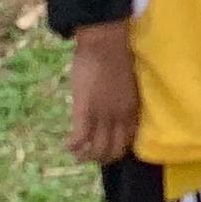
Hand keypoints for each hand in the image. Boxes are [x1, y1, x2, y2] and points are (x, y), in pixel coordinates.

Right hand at [65, 24, 140, 166]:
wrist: (105, 43)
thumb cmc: (116, 57)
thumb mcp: (127, 84)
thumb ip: (122, 100)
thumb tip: (114, 108)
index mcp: (132, 109)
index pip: (128, 141)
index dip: (118, 149)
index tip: (109, 149)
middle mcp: (119, 117)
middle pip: (113, 150)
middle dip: (102, 158)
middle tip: (91, 155)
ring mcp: (102, 116)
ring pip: (96, 149)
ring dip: (86, 157)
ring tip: (78, 155)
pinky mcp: (85, 111)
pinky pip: (80, 138)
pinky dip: (73, 146)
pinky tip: (68, 145)